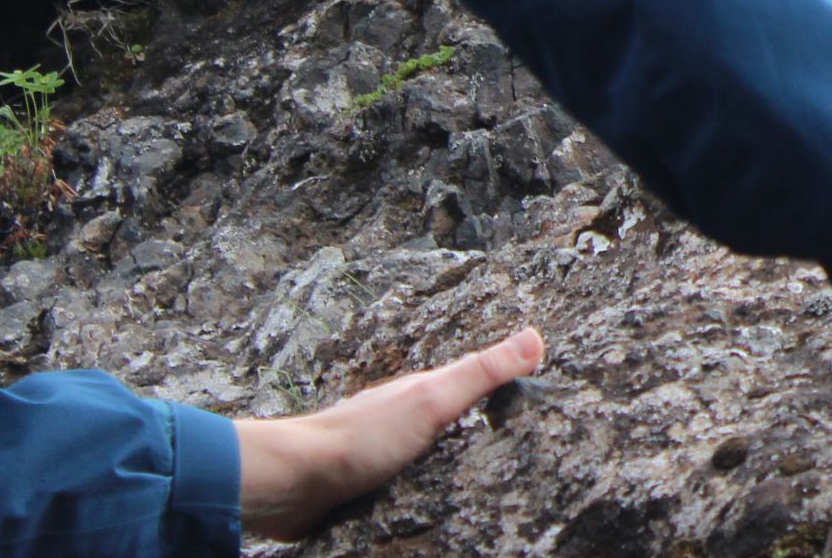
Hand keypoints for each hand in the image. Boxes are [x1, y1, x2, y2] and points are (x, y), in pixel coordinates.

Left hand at [235, 327, 542, 540]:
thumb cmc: (361, 437)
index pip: (473, 379)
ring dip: (447, 455)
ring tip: (480, 470)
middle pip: (448, 413)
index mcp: (421, 392)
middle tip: (512, 429)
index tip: (536, 387)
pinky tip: (429, 496)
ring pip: (425, 448)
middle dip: (476, 417)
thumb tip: (536, 336)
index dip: (504, 380)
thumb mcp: (433, 400)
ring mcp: (380, 449)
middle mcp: (401, 417)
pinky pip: (403, 479)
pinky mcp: (364, 483)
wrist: (295, 481)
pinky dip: (421, 482)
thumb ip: (481, 373)